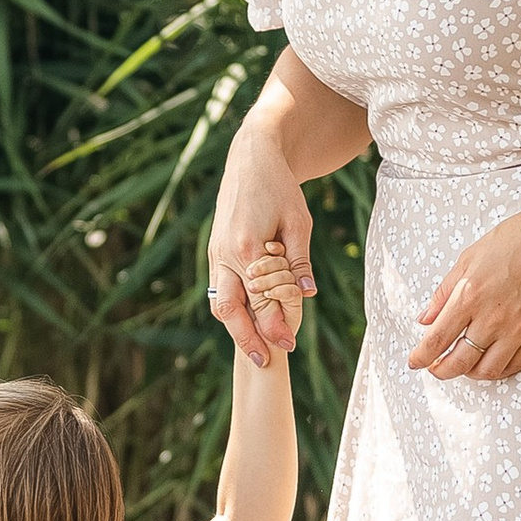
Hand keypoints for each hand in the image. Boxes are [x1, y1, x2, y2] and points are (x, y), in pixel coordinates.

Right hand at [207, 123, 315, 367]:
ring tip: (256, 348)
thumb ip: (299, 260)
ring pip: (221, 302)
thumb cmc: (279, 188)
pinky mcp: (215, 252)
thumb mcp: (298, 222)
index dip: (274, 326)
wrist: (250, 160)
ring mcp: (216, 254)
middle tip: (263, 360)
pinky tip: (250, 322)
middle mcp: (225, 255)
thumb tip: (305, 293)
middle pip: (229, 310)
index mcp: (247, 248)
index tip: (288, 346)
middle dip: (245, 338)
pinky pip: (222, 288)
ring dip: (236, 327)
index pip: (260, 300)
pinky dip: (234, 308)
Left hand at [408, 184, 520, 384]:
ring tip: (463, 366)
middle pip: (459, 362)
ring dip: (469, 374)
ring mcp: (517, 329)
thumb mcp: (468, 258)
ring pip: (487, 371)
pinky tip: (489, 362)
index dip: (421, 357)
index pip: (437, 340)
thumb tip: (425, 319)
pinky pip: (514, 366)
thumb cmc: (514, 240)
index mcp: (469, 295)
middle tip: (435, 369)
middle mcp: (492, 317)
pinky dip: (497, 371)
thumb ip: (444, 293)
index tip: (414, 362)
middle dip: (441, 372)